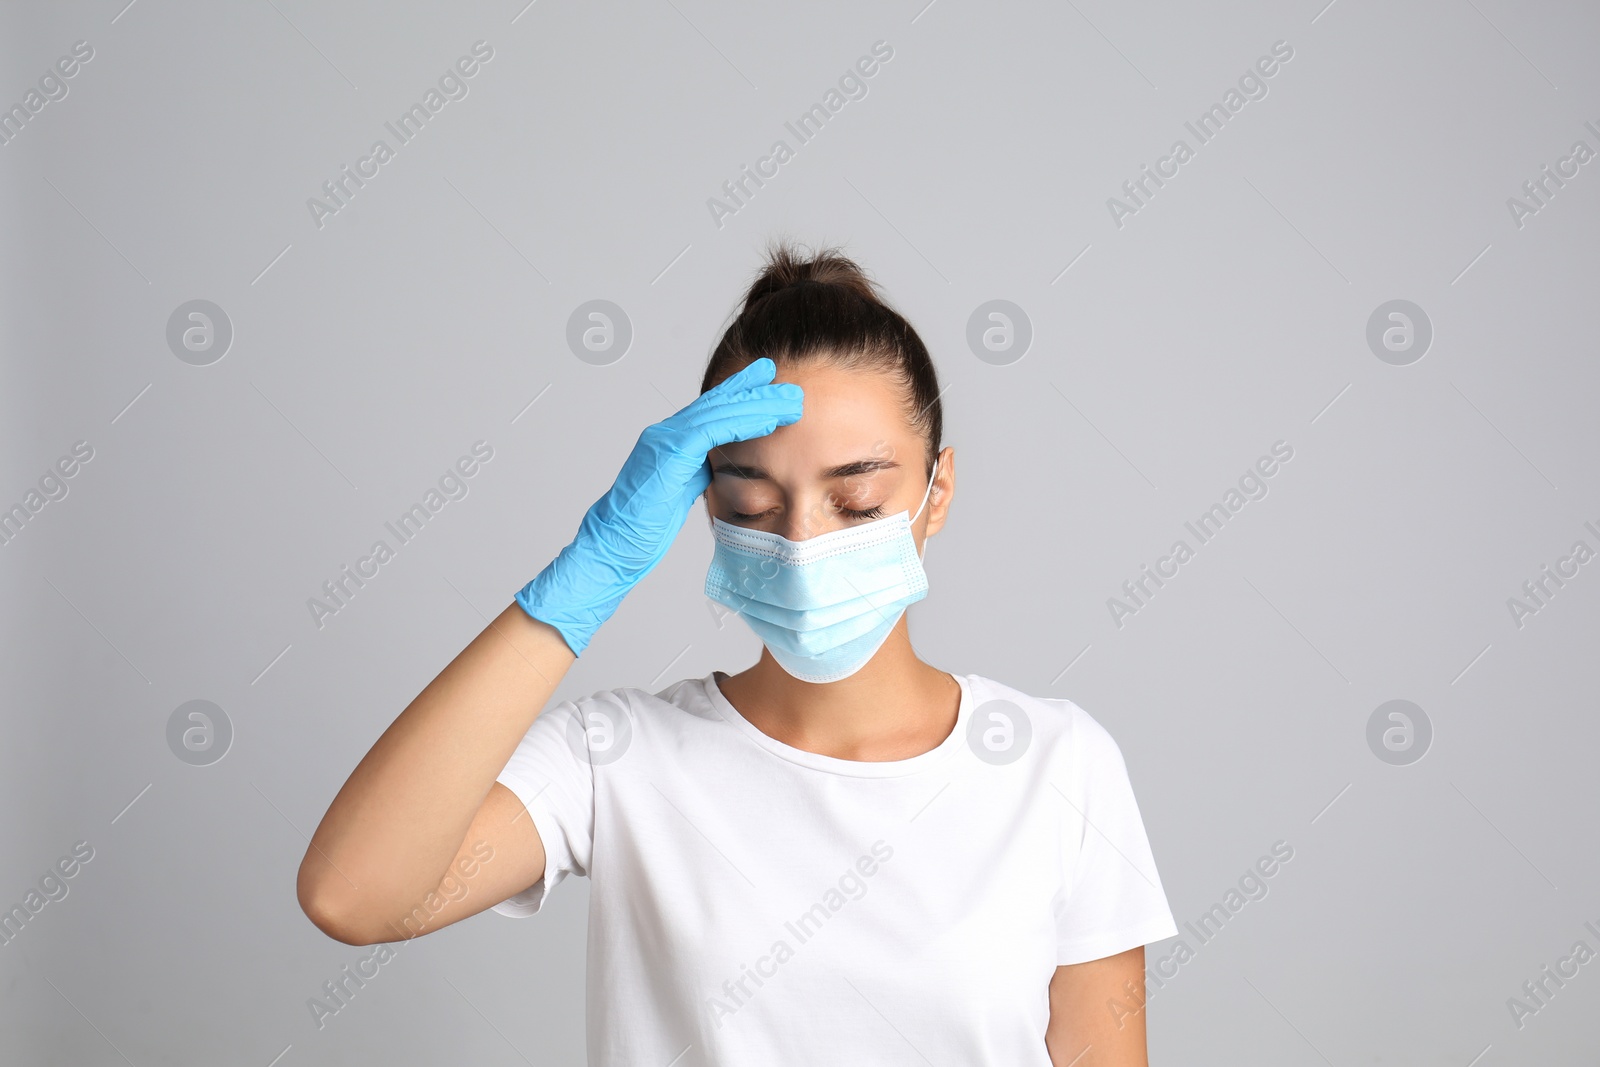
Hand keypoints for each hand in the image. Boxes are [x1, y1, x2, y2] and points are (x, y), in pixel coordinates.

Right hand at [515, 357, 802, 655]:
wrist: (613, 545)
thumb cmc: (641, 528)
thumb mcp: (678, 493)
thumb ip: (695, 472)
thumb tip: (717, 465)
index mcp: (668, 443)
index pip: (709, 411)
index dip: (738, 394)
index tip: (767, 383)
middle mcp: (664, 435)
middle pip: (715, 404)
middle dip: (753, 391)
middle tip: (787, 383)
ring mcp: (663, 442)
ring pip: (716, 412)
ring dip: (756, 405)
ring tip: (789, 401)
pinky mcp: (667, 456)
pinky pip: (709, 431)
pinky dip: (740, 423)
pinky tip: (766, 421)